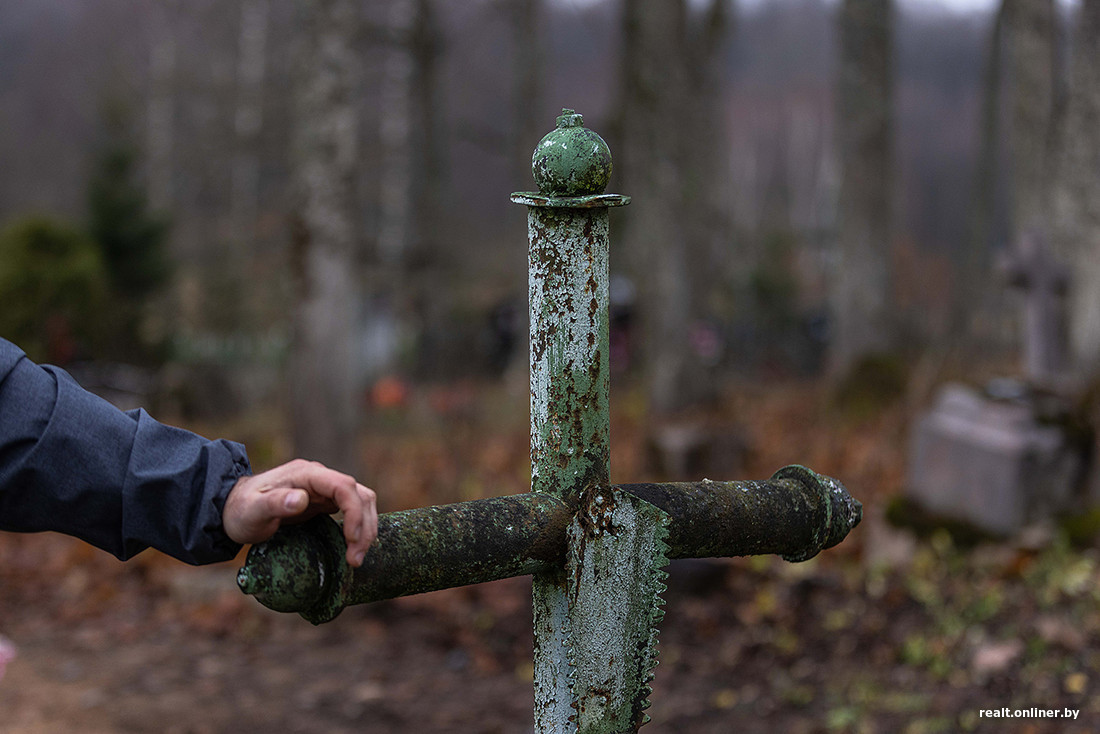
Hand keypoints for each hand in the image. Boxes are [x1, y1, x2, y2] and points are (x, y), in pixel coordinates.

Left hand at [223, 459, 376, 566]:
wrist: (233, 509)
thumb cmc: (241, 510)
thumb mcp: (253, 510)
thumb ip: (276, 503)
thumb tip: (302, 500)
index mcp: (307, 474)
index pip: (344, 487)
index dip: (354, 512)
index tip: (351, 539)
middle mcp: (320, 478)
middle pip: (359, 495)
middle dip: (364, 526)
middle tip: (355, 560)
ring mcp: (324, 489)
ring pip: (361, 501)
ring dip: (366, 528)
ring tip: (356, 558)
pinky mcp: (325, 502)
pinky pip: (353, 510)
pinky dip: (359, 527)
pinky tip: (353, 546)